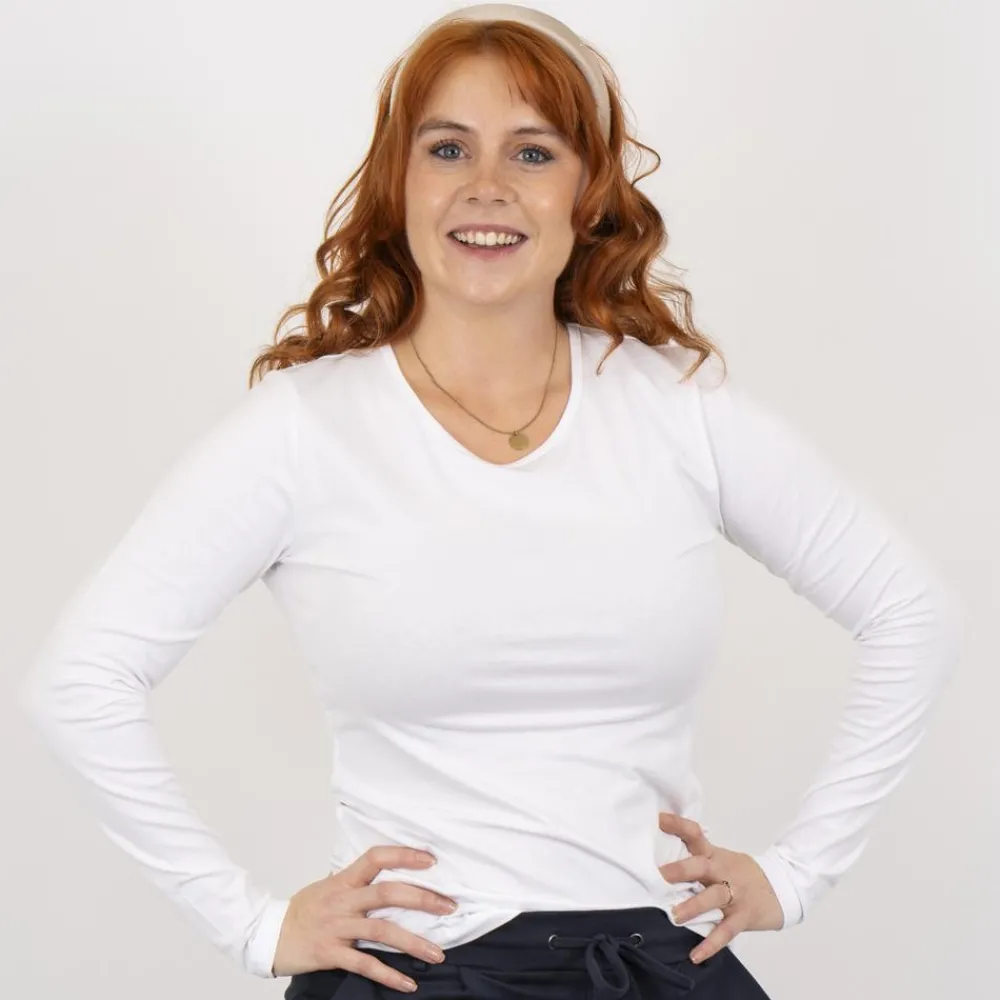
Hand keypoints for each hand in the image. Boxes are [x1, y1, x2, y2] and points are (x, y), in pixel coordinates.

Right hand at [271, 845, 458, 989]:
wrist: (268, 934)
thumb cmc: (303, 909)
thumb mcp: (328, 885)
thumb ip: (356, 882)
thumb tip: (387, 874)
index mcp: (344, 880)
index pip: (377, 857)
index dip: (404, 855)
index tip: (431, 860)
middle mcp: (343, 900)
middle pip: (388, 893)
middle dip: (423, 899)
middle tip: (449, 906)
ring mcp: (338, 927)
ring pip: (382, 930)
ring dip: (414, 943)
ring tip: (438, 954)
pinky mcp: (331, 953)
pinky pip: (364, 964)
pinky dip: (389, 975)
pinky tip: (408, 983)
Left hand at [657, 812, 783, 963]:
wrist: (781, 887)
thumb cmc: (742, 873)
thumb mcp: (721, 859)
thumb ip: (696, 859)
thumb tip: (660, 862)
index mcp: (714, 855)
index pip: (695, 835)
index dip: (678, 825)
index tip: (659, 819)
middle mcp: (722, 872)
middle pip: (702, 866)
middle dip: (682, 869)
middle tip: (661, 875)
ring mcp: (734, 894)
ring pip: (713, 897)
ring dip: (694, 906)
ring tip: (675, 915)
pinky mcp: (743, 916)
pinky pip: (726, 931)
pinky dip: (711, 944)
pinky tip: (696, 955)